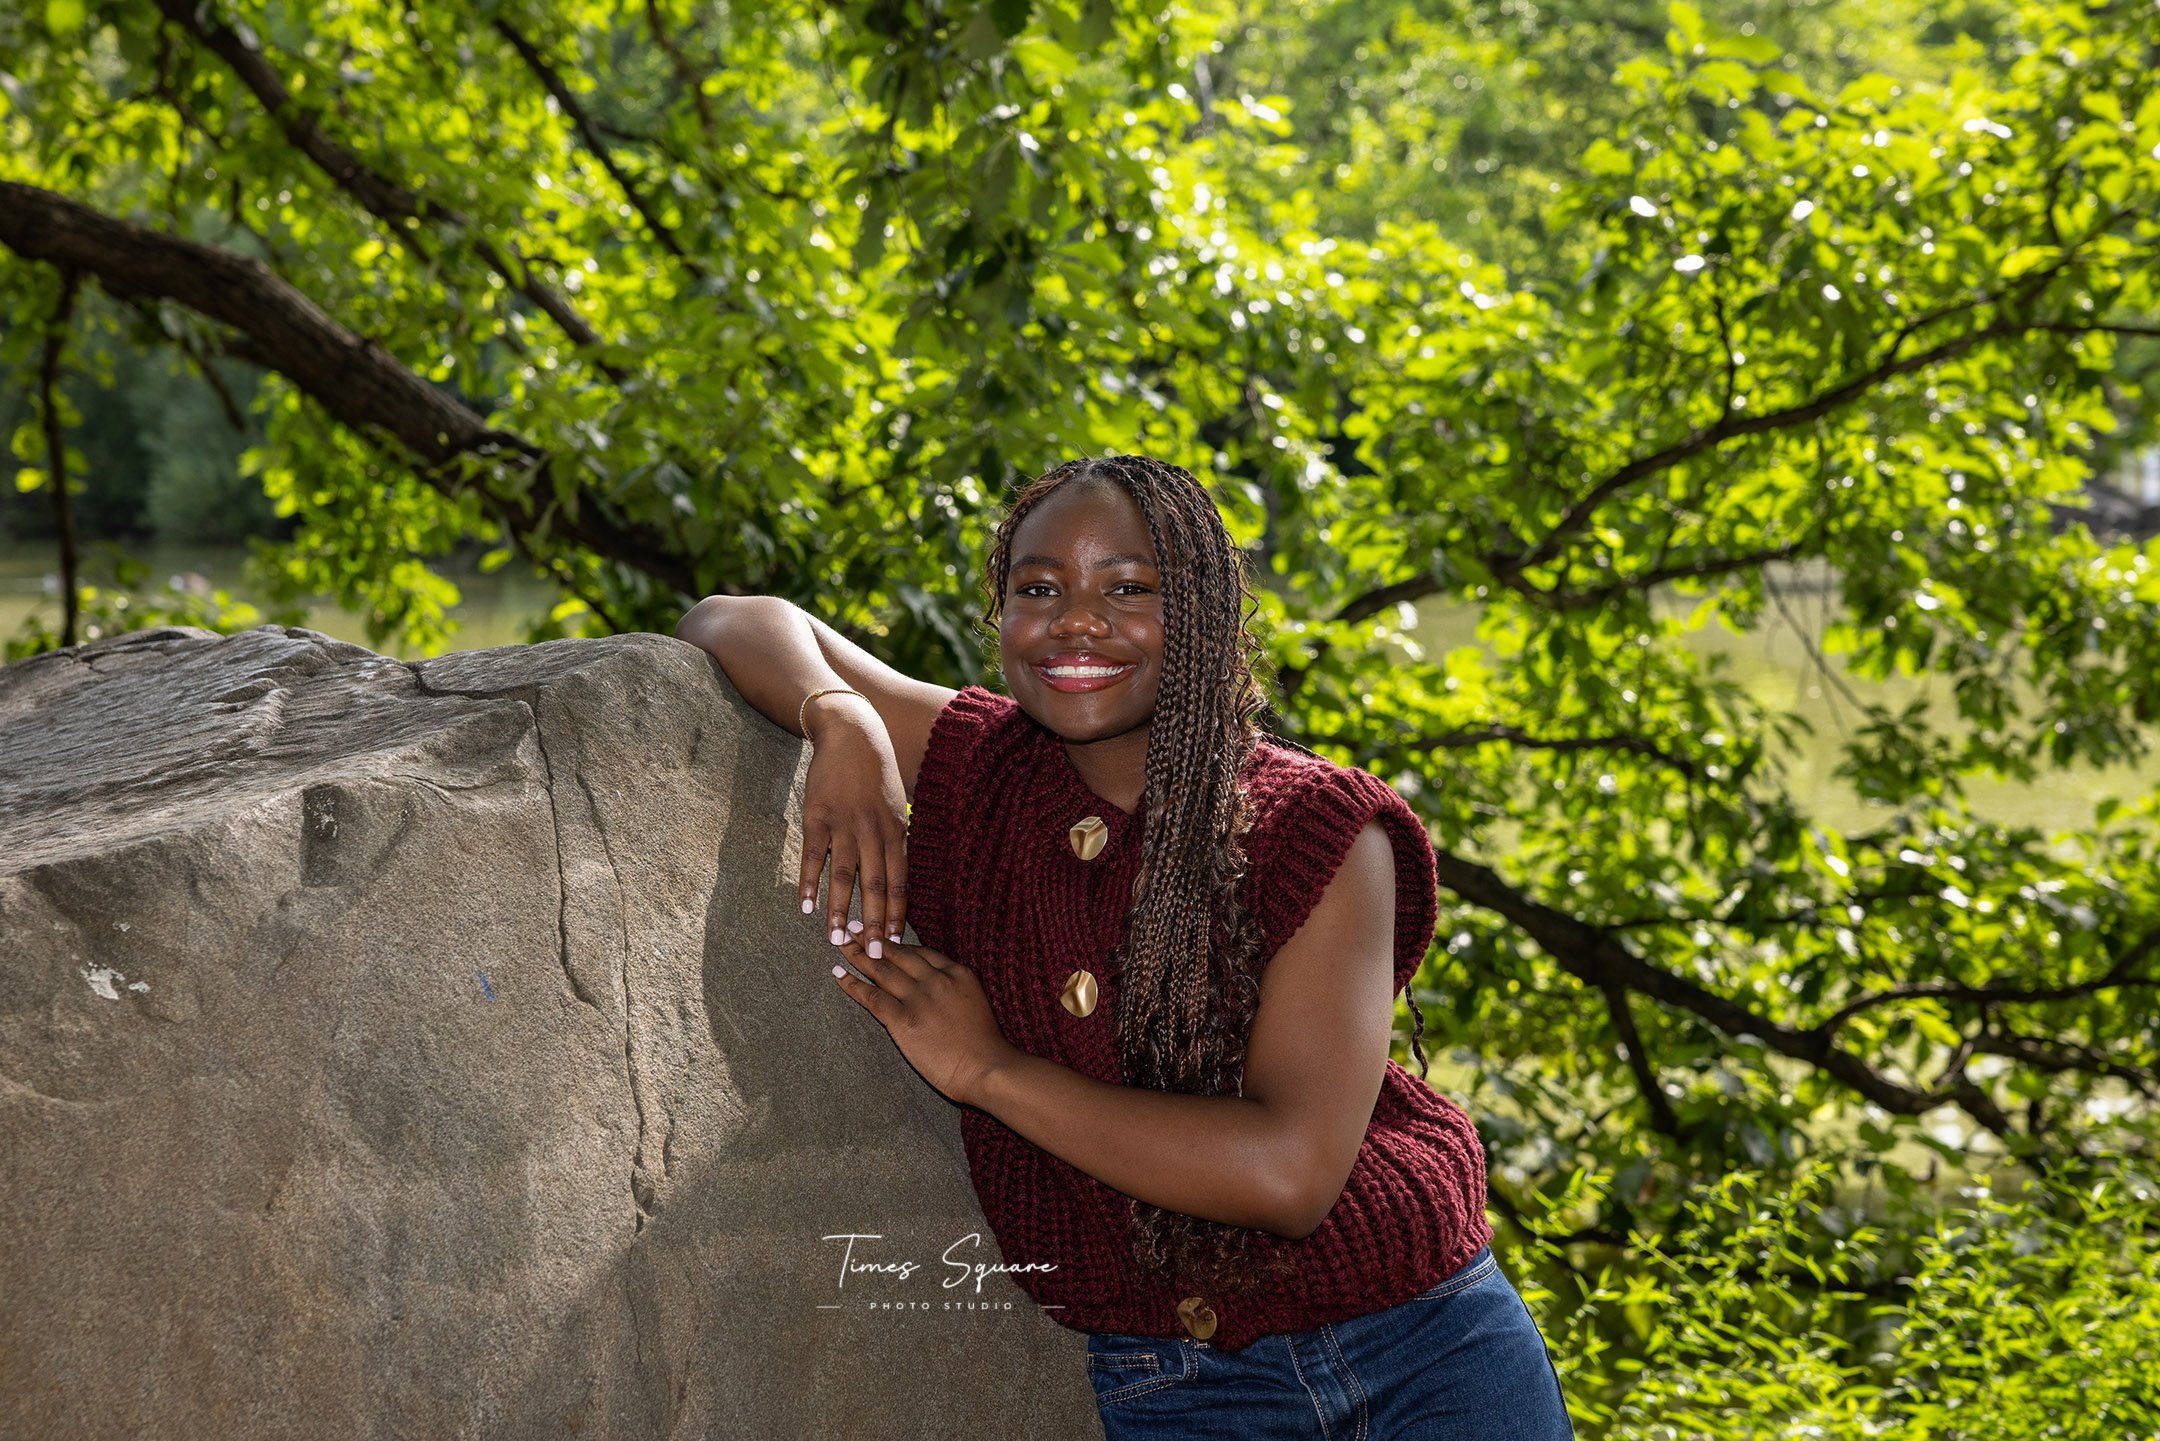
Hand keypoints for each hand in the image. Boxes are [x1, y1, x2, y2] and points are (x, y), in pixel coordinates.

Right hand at [797, 709, 910, 954]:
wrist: (851, 733)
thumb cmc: (876, 772)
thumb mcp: (896, 804)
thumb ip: (897, 839)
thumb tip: (899, 875)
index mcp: (896, 829)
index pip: (899, 879)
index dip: (896, 912)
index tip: (895, 941)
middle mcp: (873, 830)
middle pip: (875, 883)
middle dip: (874, 921)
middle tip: (873, 954)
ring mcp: (844, 823)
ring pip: (844, 874)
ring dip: (840, 909)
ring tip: (837, 939)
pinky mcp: (817, 816)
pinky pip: (813, 855)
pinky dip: (808, 882)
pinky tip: (805, 906)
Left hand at [829, 938, 1014, 1108]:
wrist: (987, 1068)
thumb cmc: (986, 1045)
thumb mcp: (976, 1003)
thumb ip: (953, 990)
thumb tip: (933, 989)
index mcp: (957, 973)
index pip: (920, 952)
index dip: (897, 943)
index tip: (883, 936)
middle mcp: (936, 979)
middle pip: (897, 954)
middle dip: (872, 939)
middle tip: (854, 927)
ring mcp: (919, 998)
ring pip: (881, 970)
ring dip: (858, 954)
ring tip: (842, 943)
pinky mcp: (904, 1020)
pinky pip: (872, 997)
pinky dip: (853, 984)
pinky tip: (839, 974)